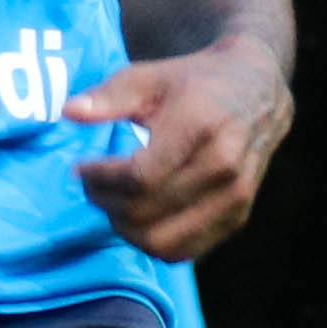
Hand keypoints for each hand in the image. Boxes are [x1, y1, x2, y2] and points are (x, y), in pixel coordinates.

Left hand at [68, 35, 292, 261]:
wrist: (259, 92)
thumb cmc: (194, 83)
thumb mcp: (147, 76)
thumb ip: (107, 97)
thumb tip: (68, 112)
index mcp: (200, 130)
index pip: (139, 178)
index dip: (99, 179)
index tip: (80, 167)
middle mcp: (224, 170)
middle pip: (145, 213)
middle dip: (105, 202)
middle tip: (92, 183)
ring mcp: (236, 199)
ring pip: (162, 241)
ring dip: (125, 228)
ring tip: (113, 200)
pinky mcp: (239, 218)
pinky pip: (185, 250)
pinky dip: (152, 242)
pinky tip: (138, 216)